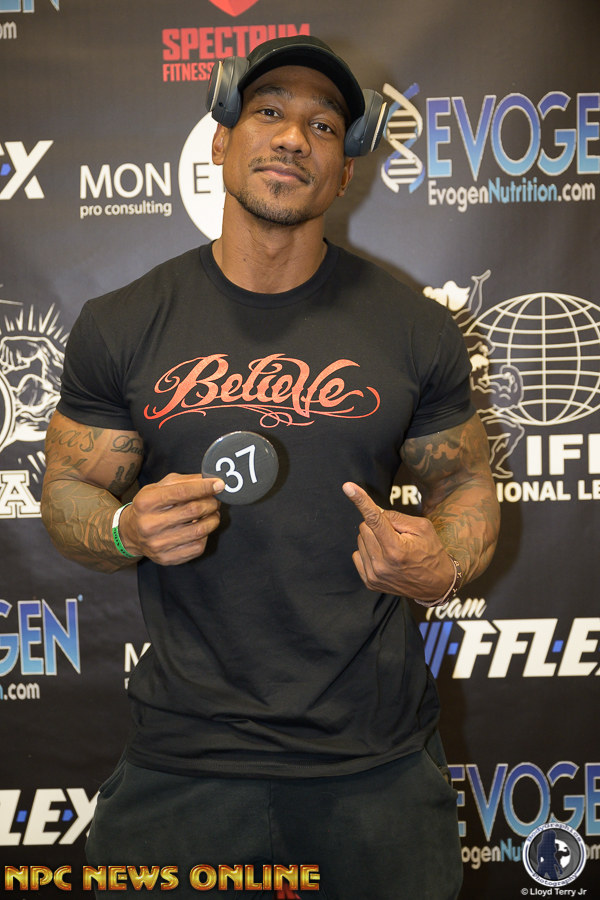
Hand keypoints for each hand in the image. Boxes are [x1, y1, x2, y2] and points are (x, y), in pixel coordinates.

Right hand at [119, 473, 224, 565]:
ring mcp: (158, 544)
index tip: (220, 484)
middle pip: (193, 510)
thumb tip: (210, 479)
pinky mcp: (167, 558)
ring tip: (214, 513)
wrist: (131, 533)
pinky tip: (202, 529)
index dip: (204, 487)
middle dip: (211, 503)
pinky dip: (206, 536)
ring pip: (199, 530)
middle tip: (217, 500)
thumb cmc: (150, 506)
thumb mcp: (159, 487)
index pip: (182, 492)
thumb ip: (184, 481)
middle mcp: (149, 524)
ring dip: (213, 519)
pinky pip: (197, 547)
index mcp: (146, 502)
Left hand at [342, 482, 454, 602]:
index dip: (360, 501)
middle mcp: (381, 564)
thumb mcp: (422, 527)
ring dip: (372, 538)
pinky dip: (368, 551)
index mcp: (396, 548)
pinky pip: (357, 555)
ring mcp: (374, 575)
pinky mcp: (369, 582)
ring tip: (392, 548)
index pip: (374, 519)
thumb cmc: (431, 551)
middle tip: (395, 534)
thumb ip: (396, 517)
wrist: (436, 585)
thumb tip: (373, 510)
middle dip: (377, 525)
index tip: (347, 487)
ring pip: (360, 540)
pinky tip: (384, 557)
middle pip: (364, 527)